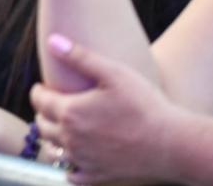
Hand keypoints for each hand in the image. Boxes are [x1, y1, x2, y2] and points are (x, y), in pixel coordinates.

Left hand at [31, 34, 189, 183]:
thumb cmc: (145, 106)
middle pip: (42, 125)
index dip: (38, 91)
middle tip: (51, 105)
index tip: (43, 86)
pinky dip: (68, 165)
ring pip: (53, 149)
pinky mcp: (98, 176)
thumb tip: (52, 40)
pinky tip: (76, 155)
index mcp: (70, 112)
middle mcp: (71, 139)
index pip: (39, 100)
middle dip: (42, 112)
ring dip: (53, 137)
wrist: (174, 145)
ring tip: (62, 126)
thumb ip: (79, 56)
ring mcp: (84, 160)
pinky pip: (71, 174)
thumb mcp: (114, 73)